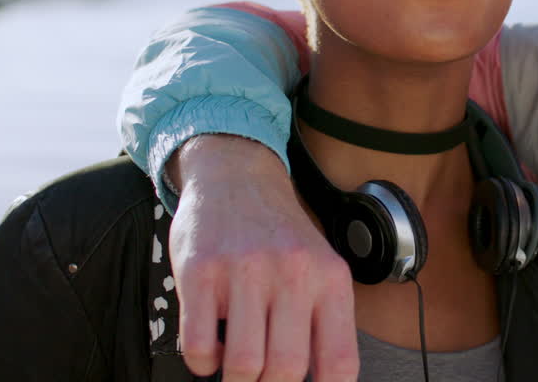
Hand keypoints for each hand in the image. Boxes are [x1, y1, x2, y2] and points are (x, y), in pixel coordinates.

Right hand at [167, 134, 357, 381]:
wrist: (237, 176)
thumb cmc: (278, 233)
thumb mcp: (320, 266)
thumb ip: (324, 320)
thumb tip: (324, 380)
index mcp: (330, 278)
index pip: (339, 362)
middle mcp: (293, 273)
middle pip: (286, 370)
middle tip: (262, 379)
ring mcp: (245, 271)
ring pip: (243, 364)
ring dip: (236, 378)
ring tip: (236, 364)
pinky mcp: (200, 272)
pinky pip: (198, 346)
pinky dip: (203, 361)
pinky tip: (211, 344)